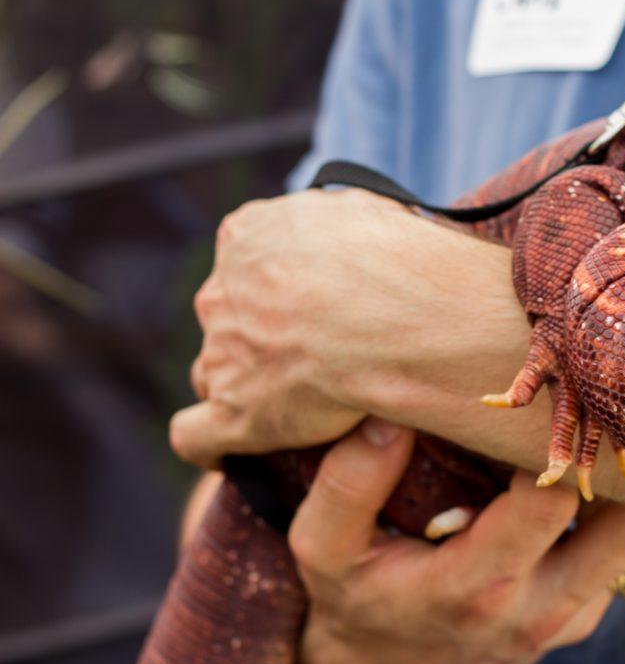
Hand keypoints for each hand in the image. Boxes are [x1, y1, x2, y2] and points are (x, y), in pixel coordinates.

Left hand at [170, 188, 449, 467]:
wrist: (383, 307)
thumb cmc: (388, 257)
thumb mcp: (364, 211)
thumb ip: (343, 226)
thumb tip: (360, 234)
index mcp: (247, 237)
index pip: (249, 267)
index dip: (280, 292)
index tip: (316, 307)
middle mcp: (223, 292)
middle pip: (229, 320)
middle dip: (261, 337)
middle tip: (319, 354)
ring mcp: (222, 355)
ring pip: (216, 374)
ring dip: (243, 386)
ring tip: (293, 403)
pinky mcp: (234, 413)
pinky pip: (196, 436)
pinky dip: (210, 445)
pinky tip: (230, 451)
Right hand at [290, 417, 624, 663]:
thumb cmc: (355, 599)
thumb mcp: (324, 549)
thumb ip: (349, 482)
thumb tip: (392, 412)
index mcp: (473, 586)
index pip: (550, 503)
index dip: (554, 444)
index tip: (540, 396)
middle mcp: (537, 608)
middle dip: (615, 457)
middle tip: (592, 399)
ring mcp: (569, 620)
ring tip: (596, 429)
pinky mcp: (583, 621)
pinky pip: (623, 558)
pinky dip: (614, 513)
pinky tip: (580, 476)